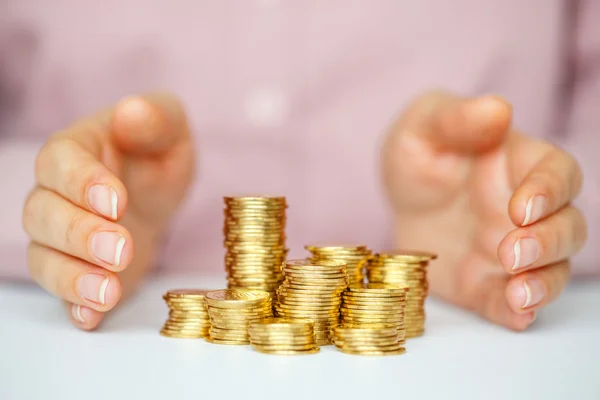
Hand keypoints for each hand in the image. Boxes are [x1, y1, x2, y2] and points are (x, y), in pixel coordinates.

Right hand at [23, 94, 194, 329]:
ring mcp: (62, 236)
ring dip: (71, 278)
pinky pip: (61, 290)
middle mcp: (57, 194)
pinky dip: (73, 305)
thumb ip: (155, 118)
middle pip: (44, 215)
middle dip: (79, 234)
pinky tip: (91, 318)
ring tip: (108, 292)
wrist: (154, 191)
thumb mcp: (169, 128)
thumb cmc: (156, 151)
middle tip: (120, 249)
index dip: (81, 182)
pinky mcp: (78, 269)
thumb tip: (131, 112)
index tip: (117, 201)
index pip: (60, 162)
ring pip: (44, 257)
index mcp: (76, 151)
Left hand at [382, 91, 586, 329]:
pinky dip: (520, 313)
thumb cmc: (420, 153)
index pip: (558, 173)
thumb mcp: (423, 127)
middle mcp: (527, 212)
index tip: (523, 207)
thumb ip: (455, 118)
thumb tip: (498, 109)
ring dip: (544, 283)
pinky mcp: (489, 285)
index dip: (549, 191)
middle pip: (566, 227)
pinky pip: (514, 304)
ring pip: (553, 269)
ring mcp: (511, 251)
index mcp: (520, 165)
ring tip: (519, 293)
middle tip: (510, 251)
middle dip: (548, 242)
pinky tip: (514, 315)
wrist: (398, 201)